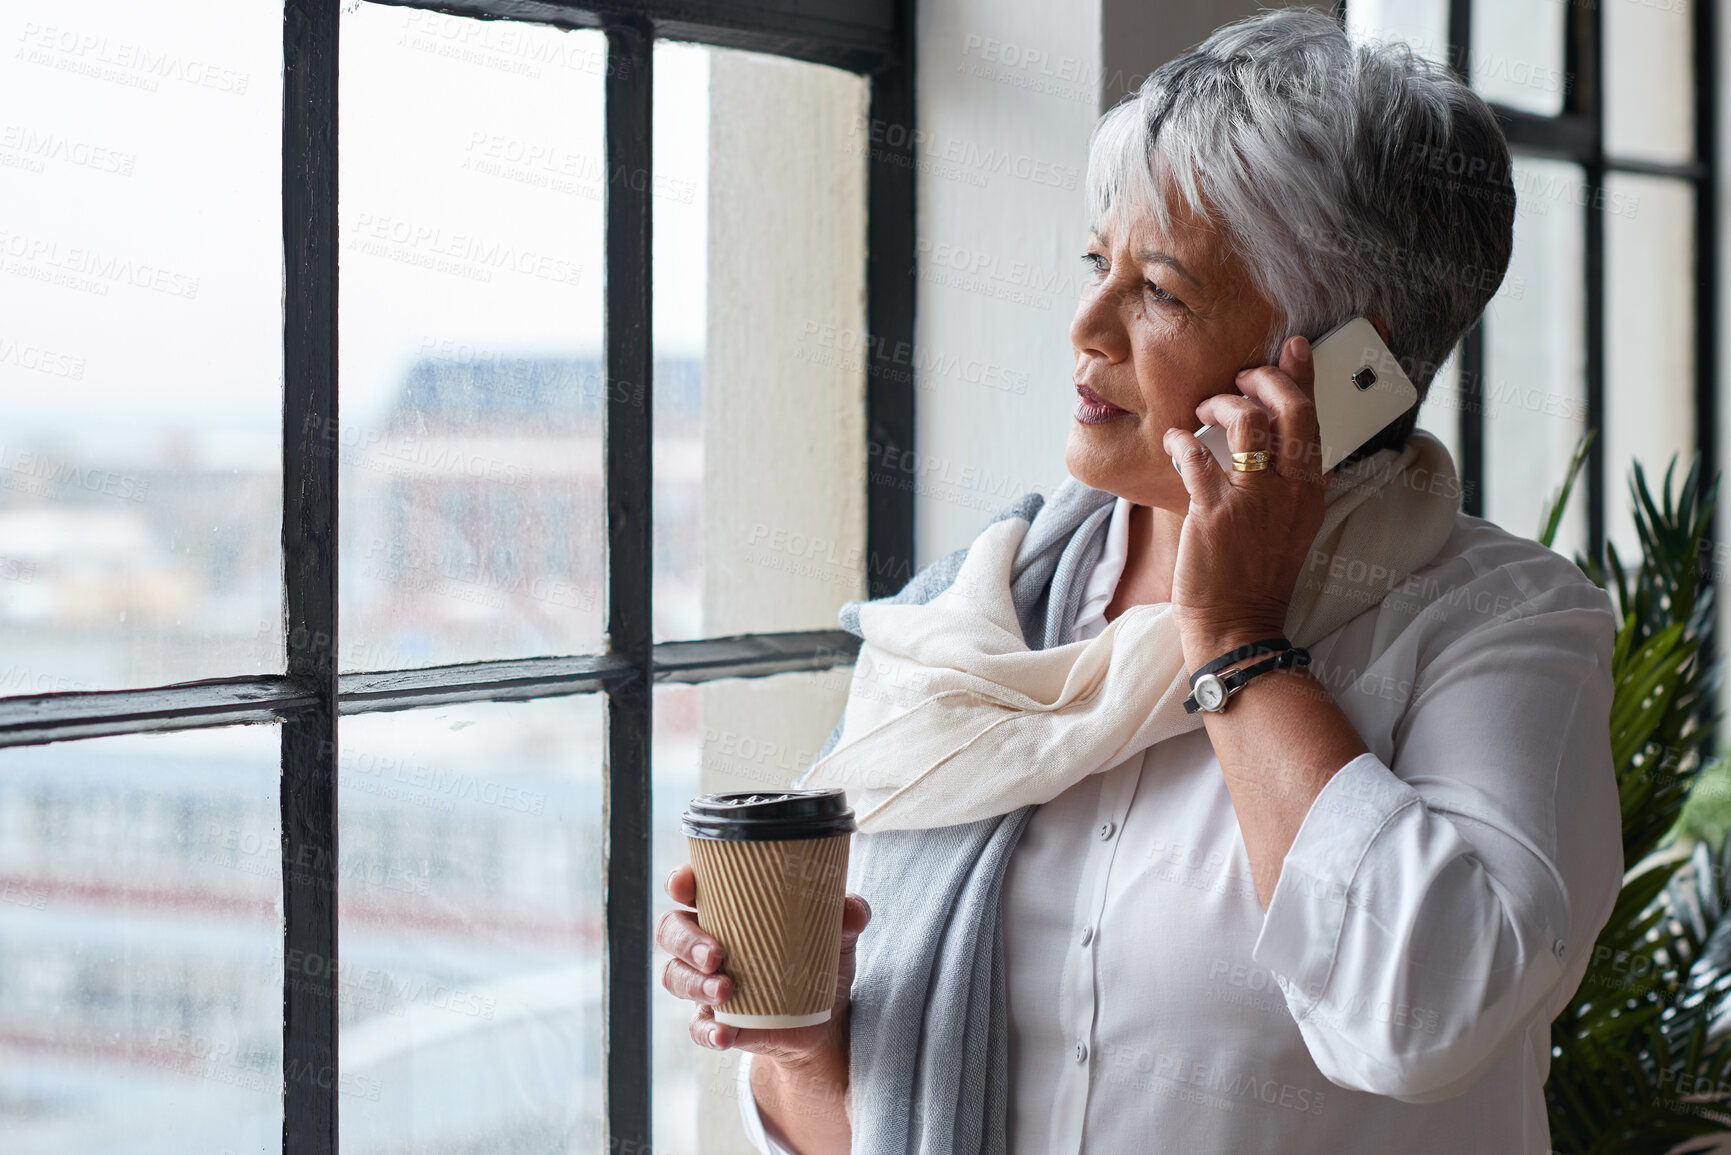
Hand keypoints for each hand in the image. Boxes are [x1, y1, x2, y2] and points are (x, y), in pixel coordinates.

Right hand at [657, 862, 871, 1072]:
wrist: (827, 1017)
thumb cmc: (820, 956)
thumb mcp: (838, 932)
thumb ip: (847, 914)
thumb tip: (853, 911)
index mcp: (727, 907)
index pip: (689, 886)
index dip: (679, 882)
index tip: (684, 886)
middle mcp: (707, 939)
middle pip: (671, 930)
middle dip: (686, 940)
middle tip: (715, 953)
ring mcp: (705, 981)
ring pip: (676, 976)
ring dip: (694, 984)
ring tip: (725, 990)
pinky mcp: (716, 1020)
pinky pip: (697, 1026)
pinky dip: (707, 1029)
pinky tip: (725, 1032)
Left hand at [1159, 335, 1329, 665]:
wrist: (1237, 625)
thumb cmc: (1256, 575)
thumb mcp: (1292, 525)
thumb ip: (1292, 482)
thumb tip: (1283, 441)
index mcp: (1312, 490)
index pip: (1315, 418)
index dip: (1304, 375)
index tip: (1293, 347)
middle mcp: (1290, 491)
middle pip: (1290, 409)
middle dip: (1264, 377)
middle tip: (1241, 376)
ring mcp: (1254, 501)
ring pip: (1247, 422)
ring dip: (1222, 402)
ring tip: (1204, 407)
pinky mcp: (1215, 513)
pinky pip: (1196, 455)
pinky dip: (1181, 440)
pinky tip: (1174, 441)